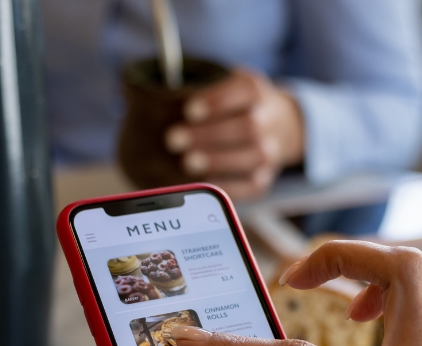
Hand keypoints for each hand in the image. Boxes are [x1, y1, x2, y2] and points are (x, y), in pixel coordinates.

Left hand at [165, 68, 302, 198]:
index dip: (218, 101)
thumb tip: (146, 99)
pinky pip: (250, 185)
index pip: (245, 91)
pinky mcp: (263, 179)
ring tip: (186, 163)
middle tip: (172, 140)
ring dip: (218, 161)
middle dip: (209, 135)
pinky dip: (227, 186)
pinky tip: (203, 183)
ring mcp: (270, 152)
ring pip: (252, 157)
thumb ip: (193, 89)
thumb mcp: (220, 83)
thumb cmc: (232, 105)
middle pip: (247, 128)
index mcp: (255, 91)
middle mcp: (268, 120)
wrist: (276, 127)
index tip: (188, 110)